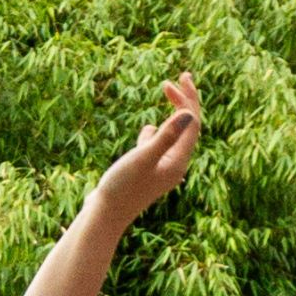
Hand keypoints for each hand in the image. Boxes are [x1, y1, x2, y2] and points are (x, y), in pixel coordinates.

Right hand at [92, 71, 200, 224]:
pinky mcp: (146, 175)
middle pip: (187, 129)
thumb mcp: (143, 158)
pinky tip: (148, 130)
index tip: (176, 79)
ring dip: (173, 115)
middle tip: (177, 78)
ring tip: (169, 94)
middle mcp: (173, 166)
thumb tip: (188, 113)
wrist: (103, 217)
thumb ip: (165, 136)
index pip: (192, 124)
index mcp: (177, 162)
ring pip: (173, 137)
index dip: (188, 99)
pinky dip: (155, 135)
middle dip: (184, 103)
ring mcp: (160, 171)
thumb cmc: (121, 189)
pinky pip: (157, 149)